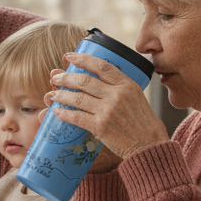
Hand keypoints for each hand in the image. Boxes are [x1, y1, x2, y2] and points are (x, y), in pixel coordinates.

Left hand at [48, 53, 167, 160]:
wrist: (148, 144)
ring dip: (61, 95)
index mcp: (126, 84)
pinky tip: (57, 112)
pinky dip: (65, 114)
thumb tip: (94, 79)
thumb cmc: (142, 121)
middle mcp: (116, 94)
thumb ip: (118, 86)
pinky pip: (77, 117)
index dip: (82, 59)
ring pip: (78, 98)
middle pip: (84, 81)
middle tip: (55, 78)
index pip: (101, 65)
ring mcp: (108, 110)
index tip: (68, 56)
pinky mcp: (100, 126)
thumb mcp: (136, 96)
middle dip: (65, 78)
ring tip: (52, 94)